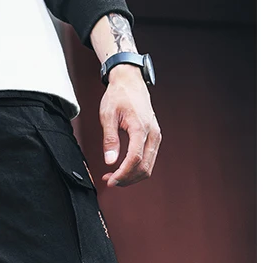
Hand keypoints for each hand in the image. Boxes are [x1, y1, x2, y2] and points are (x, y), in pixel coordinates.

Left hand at [99, 65, 160, 186]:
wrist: (130, 81)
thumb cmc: (118, 95)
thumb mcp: (108, 115)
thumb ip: (110, 139)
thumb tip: (110, 161)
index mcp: (140, 127)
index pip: (134, 158)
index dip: (122, 174)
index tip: (110, 181)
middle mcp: (152, 133)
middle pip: (144, 167)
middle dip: (126, 179)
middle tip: (109, 180)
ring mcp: (156, 136)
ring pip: (148, 166)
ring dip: (131, 176)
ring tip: (114, 176)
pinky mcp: (154, 137)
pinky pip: (148, 159)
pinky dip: (136, 168)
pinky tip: (122, 168)